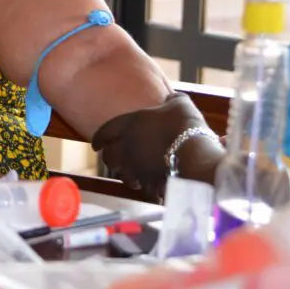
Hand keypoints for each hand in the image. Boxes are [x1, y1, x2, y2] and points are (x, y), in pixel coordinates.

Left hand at [91, 92, 225, 200]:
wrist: (194, 152)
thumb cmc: (184, 123)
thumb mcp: (179, 103)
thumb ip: (171, 100)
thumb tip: (171, 98)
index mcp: (129, 124)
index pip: (105, 132)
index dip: (99, 139)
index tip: (95, 145)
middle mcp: (127, 147)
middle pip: (110, 156)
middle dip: (110, 159)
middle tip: (112, 161)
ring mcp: (135, 167)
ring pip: (122, 175)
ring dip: (125, 176)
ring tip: (132, 178)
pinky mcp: (148, 182)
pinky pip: (142, 188)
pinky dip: (145, 189)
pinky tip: (150, 190)